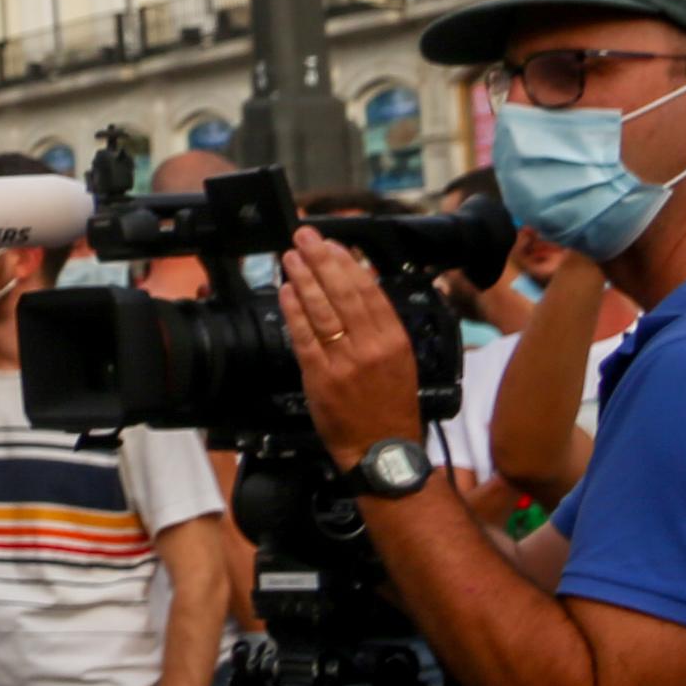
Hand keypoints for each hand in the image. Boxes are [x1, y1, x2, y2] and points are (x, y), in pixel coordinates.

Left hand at [276, 231, 425, 475]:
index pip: (369, 291)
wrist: (381, 448)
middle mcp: (371, 346)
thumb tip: (363, 286)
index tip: (332, 243)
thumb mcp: (400, 360)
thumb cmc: (390, 403)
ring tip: (289, 257)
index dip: (347, 264)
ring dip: (303, 280)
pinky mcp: (320, 376)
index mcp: (394, 339)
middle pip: (343, 294)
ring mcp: (344, 361)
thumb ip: (381, 325)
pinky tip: (285, 291)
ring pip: (321, 311)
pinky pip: (303, 337)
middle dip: (321, 261)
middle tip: (303, 237)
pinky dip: (293, 311)